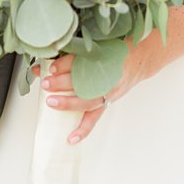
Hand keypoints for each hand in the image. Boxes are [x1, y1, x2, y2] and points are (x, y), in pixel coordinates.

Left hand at [33, 41, 158, 143]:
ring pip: (87, 100)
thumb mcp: (97, 45)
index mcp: (102, 57)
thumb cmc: (113, 51)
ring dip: (68, 103)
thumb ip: (73, 53)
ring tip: (51, 102)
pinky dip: (83, 129)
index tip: (51, 67)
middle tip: (46, 83)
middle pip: (82, 82)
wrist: (138, 59)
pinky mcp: (107, 102)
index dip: (64, 64)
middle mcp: (105, 76)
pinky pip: (94, 118)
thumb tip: (45, 63)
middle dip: (62, 83)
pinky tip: (71, 138)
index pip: (81, 61)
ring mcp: (107, 92)